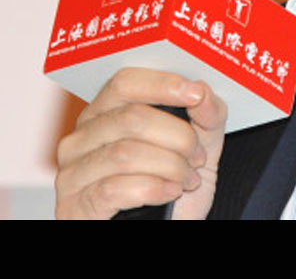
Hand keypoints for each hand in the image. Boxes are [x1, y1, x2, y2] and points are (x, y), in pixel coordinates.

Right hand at [55, 68, 226, 219]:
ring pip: (125, 153)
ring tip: (187, 179)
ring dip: (169, 166)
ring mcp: (72, 172)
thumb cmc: (174, 182)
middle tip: (197, 155)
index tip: (195, 94)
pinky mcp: (75, 207)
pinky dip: (153, 189)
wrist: (163, 227)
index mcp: (106, 111)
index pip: (125, 82)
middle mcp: (81, 137)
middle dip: (177, 136)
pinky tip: (170, 193)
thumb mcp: (201, 141)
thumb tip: (202, 91)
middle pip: (131, 118)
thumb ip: (207, 111)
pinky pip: (114, 188)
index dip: (162, 85)